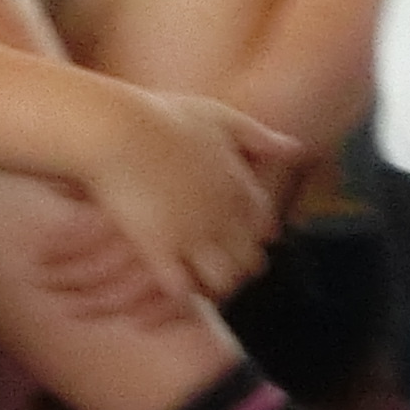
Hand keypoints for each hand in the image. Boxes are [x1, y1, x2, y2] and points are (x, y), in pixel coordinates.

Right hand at [69, 88, 290, 309]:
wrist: (115, 129)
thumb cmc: (161, 116)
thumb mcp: (219, 117)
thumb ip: (258, 137)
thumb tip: (295, 149)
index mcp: (240, 189)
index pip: (264, 230)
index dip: (253, 238)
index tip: (242, 241)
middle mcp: (224, 218)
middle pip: (249, 263)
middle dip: (239, 269)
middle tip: (221, 269)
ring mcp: (192, 236)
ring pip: (221, 282)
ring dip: (213, 286)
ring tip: (197, 282)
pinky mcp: (158, 250)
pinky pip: (181, 289)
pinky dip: (181, 292)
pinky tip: (171, 284)